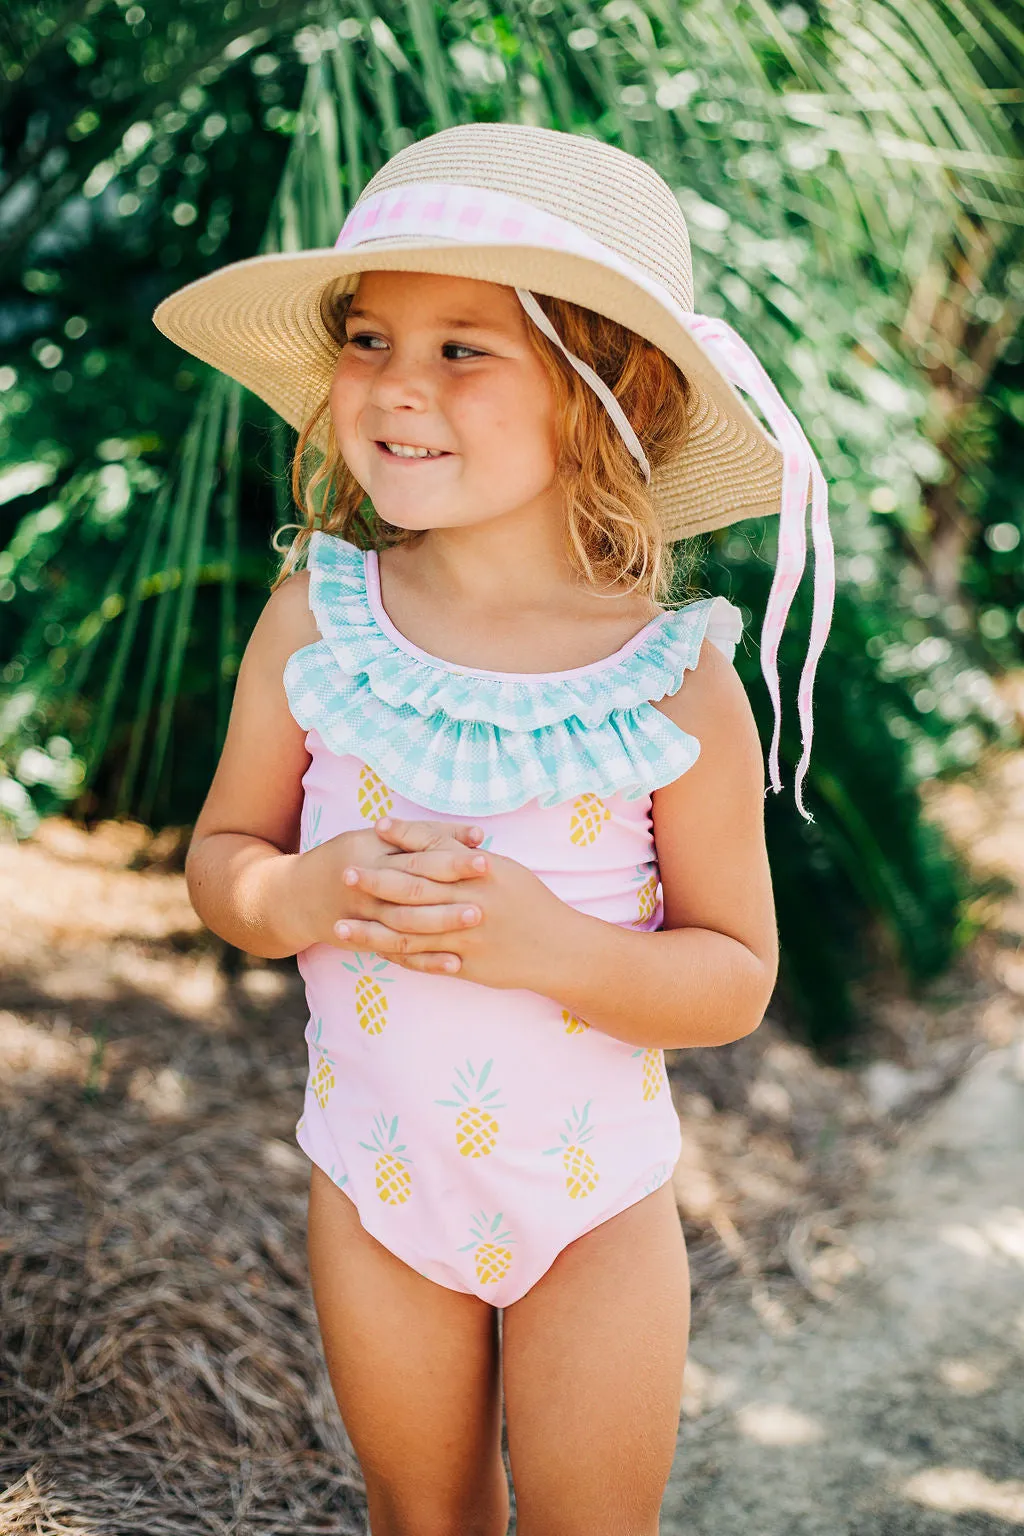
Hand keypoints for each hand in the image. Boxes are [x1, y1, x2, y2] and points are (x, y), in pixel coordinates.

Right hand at [291, 815, 487, 961]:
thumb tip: (477, 835)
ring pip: (406, 923)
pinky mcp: (365, 942)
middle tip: (487, 894)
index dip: (451, 856)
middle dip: (451, 892)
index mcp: (370, 851)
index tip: (485, 859)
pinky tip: (454, 964)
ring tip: (476, 921)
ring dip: (442, 923)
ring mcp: (364, 917)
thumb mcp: (379, 838)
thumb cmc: (350, 857)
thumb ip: (427, 835)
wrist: (298, 896)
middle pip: (413, 888)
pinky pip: (397, 954)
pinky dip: (425, 961)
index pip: (417, 854)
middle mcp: (365, 884)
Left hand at [334, 815, 575, 988]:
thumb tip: (436, 840)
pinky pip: (422, 960)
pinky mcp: (464, 964)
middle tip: (346, 874)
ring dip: (371, 928)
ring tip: (340, 924)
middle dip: (377, 881)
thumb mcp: (506, 871)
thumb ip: (469, 857)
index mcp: (481, 873)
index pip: (436, 849)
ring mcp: (465, 936)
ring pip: (409, 931)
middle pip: (414, 888)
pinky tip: (371, 951)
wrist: (558, 948)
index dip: (405, 837)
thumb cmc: (532, 903)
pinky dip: (395, 955)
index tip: (376, 827)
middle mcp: (470, 901)